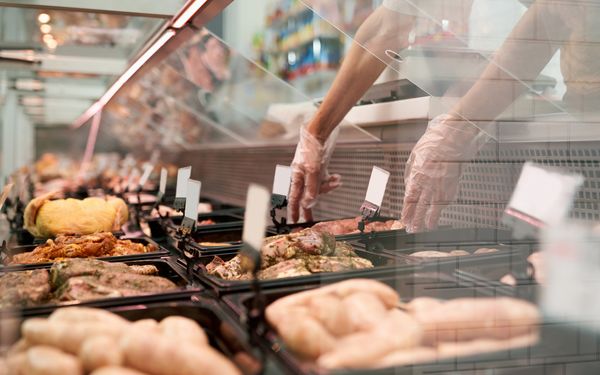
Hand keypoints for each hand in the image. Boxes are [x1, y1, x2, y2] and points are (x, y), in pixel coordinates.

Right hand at [288, 126, 340, 222]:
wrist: (320, 132)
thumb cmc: (312, 149)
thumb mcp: (313, 170)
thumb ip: (311, 188)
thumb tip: (308, 204)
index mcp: (296, 177)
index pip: (294, 198)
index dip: (293, 210)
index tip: (293, 221)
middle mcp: (302, 175)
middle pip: (306, 194)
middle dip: (312, 203)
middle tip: (312, 220)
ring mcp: (311, 172)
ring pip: (318, 187)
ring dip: (328, 187)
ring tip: (336, 182)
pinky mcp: (319, 167)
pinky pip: (325, 179)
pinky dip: (332, 180)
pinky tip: (337, 178)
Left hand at [401, 115, 487, 232]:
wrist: (455, 137)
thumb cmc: (434, 143)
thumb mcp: (415, 156)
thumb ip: (412, 172)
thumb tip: (410, 185)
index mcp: (418, 175)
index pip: (411, 198)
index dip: (407, 211)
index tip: (404, 219)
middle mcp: (430, 183)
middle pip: (421, 206)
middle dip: (416, 219)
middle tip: (412, 229)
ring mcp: (443, 184)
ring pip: (435, 206)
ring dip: (429, 219)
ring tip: (425, 228)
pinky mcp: (454, 184)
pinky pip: (446, 200)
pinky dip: (441, 209)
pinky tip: (439, 215)